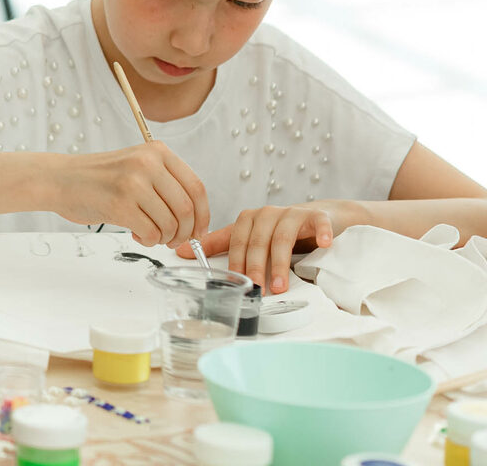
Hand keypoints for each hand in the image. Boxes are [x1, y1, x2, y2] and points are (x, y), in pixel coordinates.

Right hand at [50, 141, 210, 247]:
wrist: (59, 179)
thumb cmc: (97, 178)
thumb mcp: (136, 166)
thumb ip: (165, 182)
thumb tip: (196, 218)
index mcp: (156, 151)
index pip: (196, 187)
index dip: (203, 215)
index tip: (198, 230)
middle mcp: (147, 163)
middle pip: (187, 209)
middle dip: (185, 232)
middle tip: (174, 240)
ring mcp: (133, 183)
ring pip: (171, 224)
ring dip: (164, 238)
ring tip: (150, 234)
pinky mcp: (120, 204)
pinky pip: (151, 233)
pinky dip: (149, 241)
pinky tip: (136, 234)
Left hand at [195, 200, 361, 292]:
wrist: (318, 217)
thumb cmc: (279, 231)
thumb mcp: (249, 237)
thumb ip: (220, 244)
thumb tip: (180, 251)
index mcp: (248, 220)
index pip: (236, 240)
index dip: (235, 261)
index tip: (235, 282)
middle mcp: (267, 214)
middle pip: (257, 241)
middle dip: (255, 267)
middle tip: (257, 289)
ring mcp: (292, 214)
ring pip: (282, 237)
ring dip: (280, 262)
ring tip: (280, 285)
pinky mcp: (316, 215)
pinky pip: (317, 222)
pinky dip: (320, 232)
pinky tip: (323, 244)